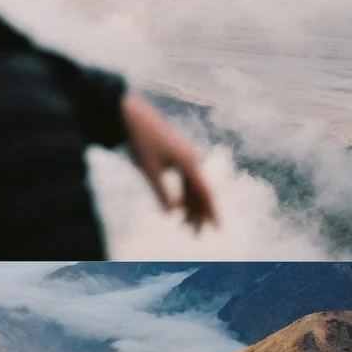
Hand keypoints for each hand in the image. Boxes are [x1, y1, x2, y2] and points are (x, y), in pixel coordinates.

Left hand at [121, 92, 217, 231]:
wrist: (133, 116)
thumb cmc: (141, 141)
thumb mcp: (149, 169)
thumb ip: (160, 191)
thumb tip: (171, 213)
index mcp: (188, 163)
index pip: (205, 192)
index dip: (212, 212)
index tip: (218, 228)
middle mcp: (191, 160)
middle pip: (200, 192)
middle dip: (199, 214)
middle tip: (196, 235)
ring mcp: (185, 157)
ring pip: (192, 187)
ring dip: (190, 206)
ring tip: (185, 225)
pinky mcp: (177, 156)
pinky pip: (185, 180)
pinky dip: (184, 195)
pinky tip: (178, 207)